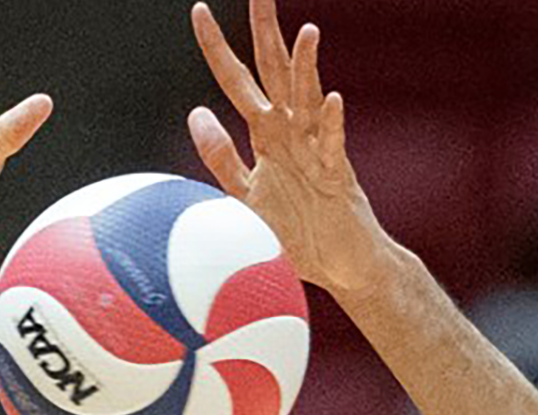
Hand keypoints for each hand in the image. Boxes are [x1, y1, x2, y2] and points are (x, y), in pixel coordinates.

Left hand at [188, 0, 392, 296]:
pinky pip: (334, 146)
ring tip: (305, 32)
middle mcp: (291, 133)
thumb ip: (220, 156)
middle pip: (275, 72)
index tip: (200, 10)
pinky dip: (333, 124)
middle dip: (265, 33)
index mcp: (267, 135)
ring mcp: (316, 151)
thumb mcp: (244, 193)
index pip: (237, 81)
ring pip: (309, 100)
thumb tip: (197, 112)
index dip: (218, 48)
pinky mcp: (337, 176)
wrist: (340, 266)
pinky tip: (332, 100)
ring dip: (307, 68)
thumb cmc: (297, 231)